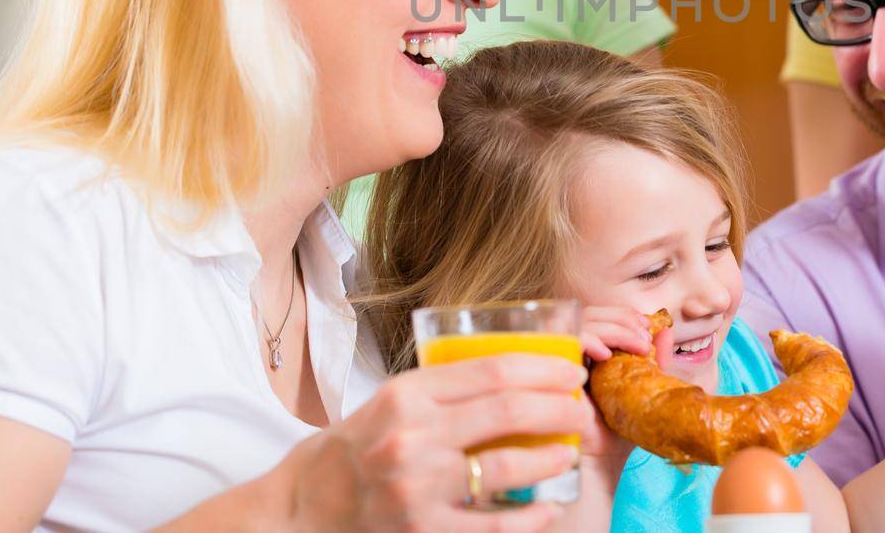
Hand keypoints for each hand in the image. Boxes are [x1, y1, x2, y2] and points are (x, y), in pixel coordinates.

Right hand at [270, 354, 589, 531]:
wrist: (303, 508)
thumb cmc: (355, 449)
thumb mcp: (391, 402)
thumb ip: (443, 390)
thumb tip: (518, 374)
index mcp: (406, 395)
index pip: (492, 369)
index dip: (543, 368)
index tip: (571, 371)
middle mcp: (412, 437)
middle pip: (509, 410)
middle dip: (559, 406)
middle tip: (581, 407)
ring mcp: (418, 488)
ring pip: (508, 465)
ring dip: (552, 456)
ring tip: (569, 450)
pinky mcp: (422, 532)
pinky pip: (494, 526)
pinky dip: (529, 518)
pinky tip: (549, 509)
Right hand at [578, 306, 656, 491]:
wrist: (604, 458)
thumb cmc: (621, 425)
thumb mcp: (644, 385)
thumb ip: (656, 358)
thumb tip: (667, 331)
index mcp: (592, 348)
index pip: (602, 315)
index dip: (624, 315)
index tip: (649, 327)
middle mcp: (573, 350)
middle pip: (591, 314)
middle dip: (623, 320)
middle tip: (645, 338)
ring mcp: (560, 358)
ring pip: (580, 322)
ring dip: (613, 329)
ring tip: (637, 347)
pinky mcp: (552, 371)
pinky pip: (566, 342)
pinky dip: (588, 342)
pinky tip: (607, 356)